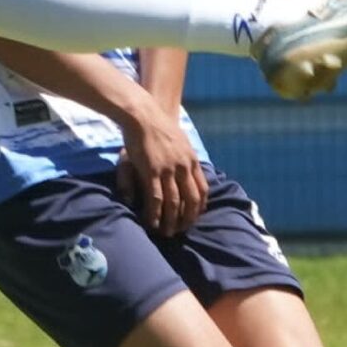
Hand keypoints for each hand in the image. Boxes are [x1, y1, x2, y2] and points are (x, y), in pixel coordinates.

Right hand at [117, 107, 206, 235]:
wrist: (143, 113)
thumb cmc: (158, 127)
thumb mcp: (178, 142)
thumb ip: (182, 162)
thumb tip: (186, 179)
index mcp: (191, 160)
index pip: (202, 189)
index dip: (199, 206)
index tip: (194, 217)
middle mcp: (183, 167)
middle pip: (191, 200)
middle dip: (187, 219)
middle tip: (181, 231)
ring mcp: (168, 170)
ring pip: (175, 202)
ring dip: (172, 220)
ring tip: (167, 233)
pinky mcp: (151, 171)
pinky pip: (156, 198)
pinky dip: (156, 213)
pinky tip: (152, 222)